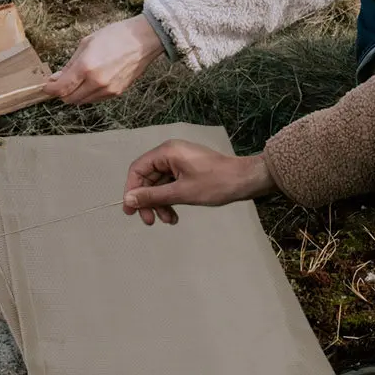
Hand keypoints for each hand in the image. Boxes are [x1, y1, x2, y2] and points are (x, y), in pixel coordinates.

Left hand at [46, 16, 164, 104]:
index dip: (50, 89)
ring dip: (75, 93)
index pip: (61, 88)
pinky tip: (90, 81)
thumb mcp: (86, 43)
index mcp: (86, 67)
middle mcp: (96, 82)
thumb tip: (57, 77)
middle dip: (61, 92)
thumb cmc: (116, 36)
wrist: (142, 40)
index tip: (46, 86)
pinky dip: (88, 93)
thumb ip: (70, 64)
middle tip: (59, 82)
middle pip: (69, 99)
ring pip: (82, 101)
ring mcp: (108, 89)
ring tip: (76, 80)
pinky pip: (95, 99)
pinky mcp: (116, 93)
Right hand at [121, 140, 273, 224]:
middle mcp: (170, 154)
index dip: (131, 190)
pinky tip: (174, 216)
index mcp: (167, 152)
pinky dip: (170, 200)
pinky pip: (171, 185)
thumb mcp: (181, 192)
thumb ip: (152, 196)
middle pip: (148, 178)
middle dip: (148, 201)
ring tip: (168, 221)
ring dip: (160, 204)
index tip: (131, 211)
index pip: (138, 169)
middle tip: (149, 221)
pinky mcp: (188, 170)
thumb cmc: (216, 183)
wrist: (245, 180)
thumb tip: (128, 200)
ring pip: (159, 184)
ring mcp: (180, 162)